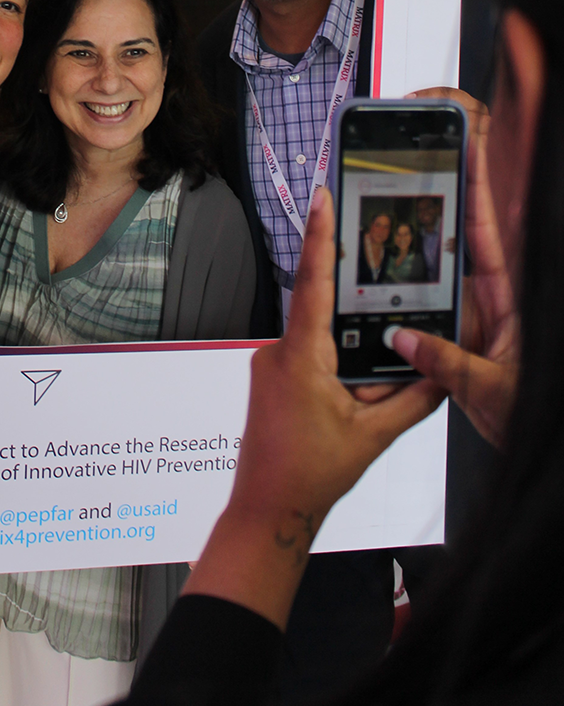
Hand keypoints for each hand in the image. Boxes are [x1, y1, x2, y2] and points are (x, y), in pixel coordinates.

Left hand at [184, 189, 444, 629]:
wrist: (266, 508)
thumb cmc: (308, 475)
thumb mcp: (374, 436)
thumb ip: (413, 398)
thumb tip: (439, 368)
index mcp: (301, 358)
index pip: (314, 283)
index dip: (319, 236)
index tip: (321, 197)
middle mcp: (278, 353)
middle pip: (325, 315)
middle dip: (356, 326)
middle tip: (370, 353)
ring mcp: (268, 365)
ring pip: (319, 342)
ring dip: (346, 362)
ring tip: (356, 407)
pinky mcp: (268, 377)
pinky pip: (306, 359)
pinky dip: (333, 373)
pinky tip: (347, 407)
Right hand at [397, 88, 518, 446]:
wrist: (551, 446)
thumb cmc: (537, 414)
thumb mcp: (492, 392)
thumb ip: (445, 363)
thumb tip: (403, 337)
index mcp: (511, 297)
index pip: (491, 225)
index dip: (478, 181)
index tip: (462, 141)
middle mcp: (499, 296)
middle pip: (469, 228)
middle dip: (446, 188)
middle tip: (417, 151)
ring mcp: (484, 310)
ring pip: (450, 258)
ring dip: (425, 230)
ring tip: (393, 196)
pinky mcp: (471, 330)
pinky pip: (439, 292)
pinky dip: (418, 275)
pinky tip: (392, 263)